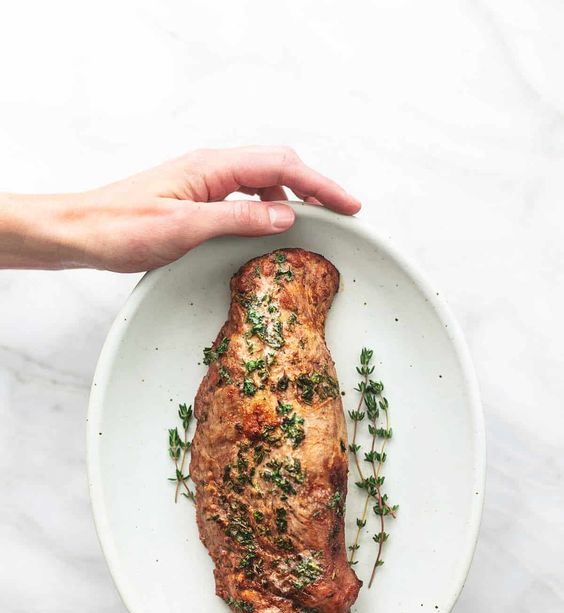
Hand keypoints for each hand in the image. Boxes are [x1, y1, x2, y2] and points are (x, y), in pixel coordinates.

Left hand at [10, 146, 356, 272]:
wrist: (83, 230)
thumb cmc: (123, 227)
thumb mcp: (185, 228)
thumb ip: (238, 218)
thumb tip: (287, 213)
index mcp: (212, 167)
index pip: (282, 166)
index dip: (321, 185)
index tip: (349, 206)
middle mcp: (211, 167)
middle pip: (278, 164)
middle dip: (314, 185)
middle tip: (341, 212)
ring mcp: (204, 181)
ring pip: (262, 178)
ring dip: (292, 196)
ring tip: (312, 223)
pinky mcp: (197, 197)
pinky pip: (244, 194)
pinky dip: (267, 206)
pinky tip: (269, 227)